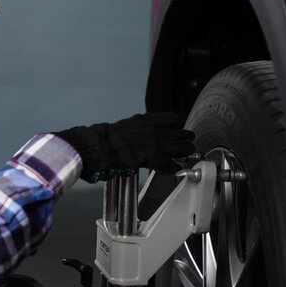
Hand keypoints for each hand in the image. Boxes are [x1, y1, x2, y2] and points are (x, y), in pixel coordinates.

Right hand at [53, 113, 194, 182]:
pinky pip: (163, 163)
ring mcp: (148, 143)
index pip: (158, 118)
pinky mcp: (147, 158)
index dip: (169, 119)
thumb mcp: (111, 129)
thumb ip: (121, 133)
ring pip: (171, 146)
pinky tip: (175, 168)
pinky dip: (170, 166)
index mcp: (136, 121)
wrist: (95, 146)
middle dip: (181, 135)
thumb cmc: (97, 138)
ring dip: (182, 149)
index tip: (176, 120)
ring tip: (189, 151)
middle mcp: (146, 130)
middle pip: (169, 132)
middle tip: (190, 138)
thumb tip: (120, 138)